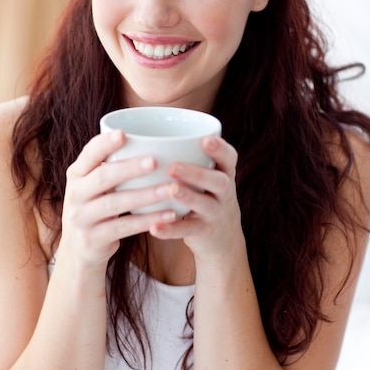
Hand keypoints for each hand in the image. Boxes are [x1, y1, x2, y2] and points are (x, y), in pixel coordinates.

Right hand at [60, 130, 177, 267]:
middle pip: (103, 177)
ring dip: (145, 196)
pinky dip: (148, 221)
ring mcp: (82, 218)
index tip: (123, 133)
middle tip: (154, 161)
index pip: (89, 154)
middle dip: (129, 168)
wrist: (78, 250)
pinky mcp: (93, 239)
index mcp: (76, 174)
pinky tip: (169, 215)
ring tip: (169, 189)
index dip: (104, 144)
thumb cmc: (96, 206)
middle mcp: (75, 194)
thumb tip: (152, 140)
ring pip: (115, 203)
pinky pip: (124, 227)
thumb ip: (110, 165)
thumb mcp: (93, 185)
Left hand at [148, 136, 243, 263]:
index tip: (205, 139)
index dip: (220, 149)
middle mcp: (224, 192)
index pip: (229, 158)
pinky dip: (172, 229)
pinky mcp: (205, 232)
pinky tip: (154, 227)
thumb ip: (188, 156)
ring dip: (187, 197)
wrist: (223, 237)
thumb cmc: (204, 193)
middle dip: (197, 173)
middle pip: (218, 181)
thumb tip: (140, 133)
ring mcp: (216, 213)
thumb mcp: (207, 175)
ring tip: (170, 190)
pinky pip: (188, 230)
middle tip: (173, 167)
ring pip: (205, 205)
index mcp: (224, 173)